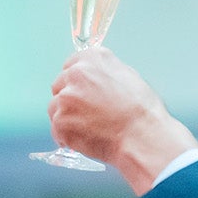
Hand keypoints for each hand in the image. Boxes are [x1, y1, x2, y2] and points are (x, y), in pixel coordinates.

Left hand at [47, 47, 197, 193]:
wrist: (141, 137)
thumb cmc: (141, 111)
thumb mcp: (128, 76)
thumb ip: (105, 72)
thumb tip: (96, 76)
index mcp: (91, 59)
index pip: (71, 65)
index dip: (77, 82)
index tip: (82, 92)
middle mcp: (75, 74)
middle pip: (59, 86)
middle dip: (69, 99)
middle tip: (88, 113)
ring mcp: (65, 98)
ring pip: (55, 108)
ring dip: (67, 118)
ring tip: (89, 128)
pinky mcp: (60, 122)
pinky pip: (57, 130)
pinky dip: (67, 137)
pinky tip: (86, 139)